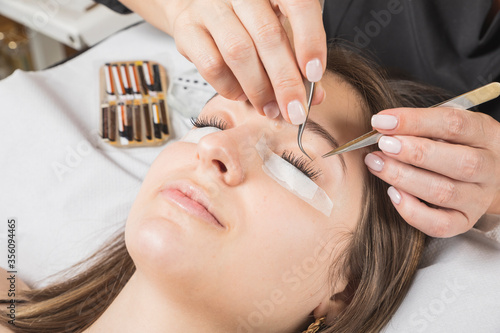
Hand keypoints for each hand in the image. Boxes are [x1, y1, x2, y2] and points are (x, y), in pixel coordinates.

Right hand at [120, 0, 326, 123]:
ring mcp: (209, 6)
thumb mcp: (279, 26)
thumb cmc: (246, 17)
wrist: (196, 3)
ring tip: (269, 108)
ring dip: (258, 90)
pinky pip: (211, 65)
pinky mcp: (186, 28)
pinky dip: (230, 88)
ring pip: (239, 52)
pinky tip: (241, 95)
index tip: (314, 73)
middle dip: (285, 81)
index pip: (298, 4)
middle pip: (268, 36)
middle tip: (294, 110)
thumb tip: (315, 96)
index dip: (310, 40)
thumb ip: (298, 57)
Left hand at [364, 107, 499, 237]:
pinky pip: (440, 224)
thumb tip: (382, 126)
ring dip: (404, 177)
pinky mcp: (465, 221)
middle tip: (383, 145)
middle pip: (459, 162)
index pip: (454, 124)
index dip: (414, 121)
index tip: (382, 121)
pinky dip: (413, 211)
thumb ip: (421, 126)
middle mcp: (489, 168)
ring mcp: (479, 198)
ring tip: (376, 163)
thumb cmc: (454, 144)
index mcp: (486, 135)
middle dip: (414, 153)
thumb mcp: (447, 127)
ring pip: (444, 192)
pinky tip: (392, 193)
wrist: (482, 176)